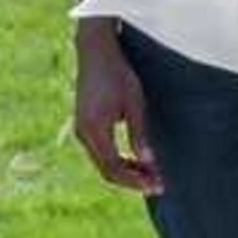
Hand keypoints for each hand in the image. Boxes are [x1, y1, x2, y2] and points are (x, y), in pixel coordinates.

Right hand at [71, 23, 156, 194]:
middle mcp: (82, 134)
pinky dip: (117, 159)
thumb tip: (148, 162)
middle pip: (106, 170)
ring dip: (125, 170)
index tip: (156, 185)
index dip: (135, 180)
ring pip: (102, 163)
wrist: (95, 51)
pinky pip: (100, 152)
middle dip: (132, 180)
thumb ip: (139, 133)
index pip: (113, 168)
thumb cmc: (117, 73)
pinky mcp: (84, 125)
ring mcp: (80, 130)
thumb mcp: (134, 103)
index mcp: (94, 129)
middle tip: (157, 184)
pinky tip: (136, 160)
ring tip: (150, 174)